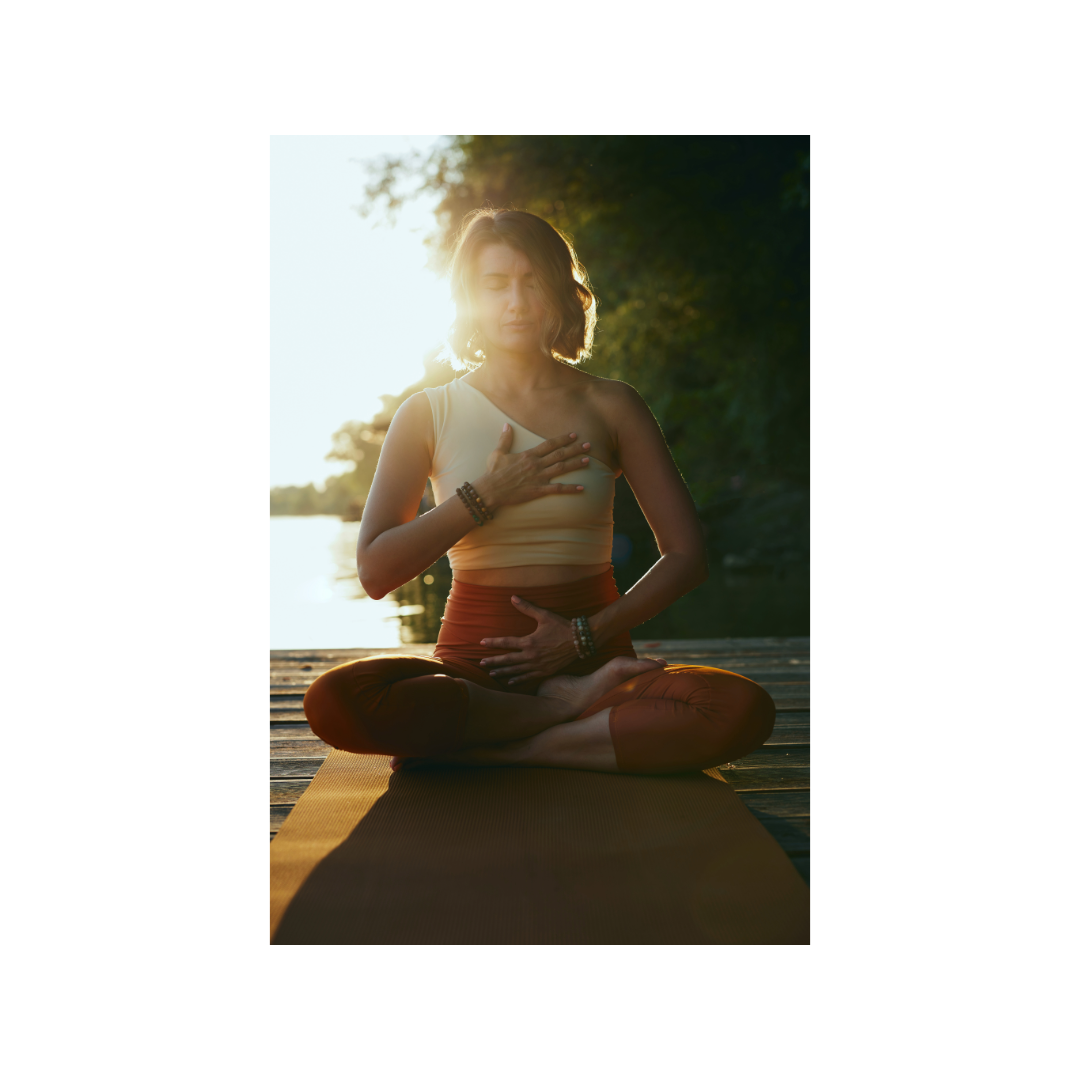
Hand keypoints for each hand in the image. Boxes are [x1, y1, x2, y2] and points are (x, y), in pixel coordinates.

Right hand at [471, 424, 591, 510]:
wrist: (490, 490)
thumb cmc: (493, 472)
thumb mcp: (498, 453)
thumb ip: (505, 439)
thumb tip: (507, 425)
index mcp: (529, 455)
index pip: (550, 444)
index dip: (563, 439)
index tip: (574, 435)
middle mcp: (536, 464)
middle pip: (560, 454)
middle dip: (575, 449)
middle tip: (589, 445)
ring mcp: (539, 477)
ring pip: (561, 468)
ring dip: (575, 464)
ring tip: (588, 460)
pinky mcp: (538, 490)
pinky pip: (558, 489)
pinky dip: (570, 488)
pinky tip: (582, 487)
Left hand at [478, 595, 580, 684]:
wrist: (580, 641)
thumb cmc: (562, 626)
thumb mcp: (544, 615)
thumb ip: (527, 607)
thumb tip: (513, 597)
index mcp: (529, 642)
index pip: (506, 642)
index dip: (493, 643)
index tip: (482, 643)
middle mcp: (531, 656)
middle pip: (507, 660)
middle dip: (493, 662)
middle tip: (481, 663)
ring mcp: (538, 666)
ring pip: (516, 671)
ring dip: (503, 672)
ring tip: (492, 674)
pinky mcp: (545, 672)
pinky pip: (528, 677)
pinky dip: (518, 680)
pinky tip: (510, 682)